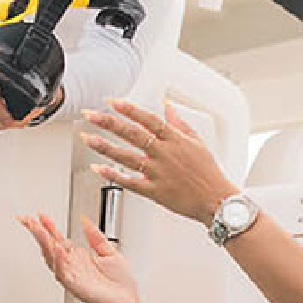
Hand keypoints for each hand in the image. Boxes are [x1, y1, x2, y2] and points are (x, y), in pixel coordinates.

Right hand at [18, 210, 142, 302]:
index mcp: (78, 257)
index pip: (58, 238)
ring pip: (52, 258)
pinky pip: (64, 273)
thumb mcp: (109, 252)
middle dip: (38, 233)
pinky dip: (59, 260)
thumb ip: (95, 236)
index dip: (49, 226)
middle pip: (50, 247)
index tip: (40, 215)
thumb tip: (84, 220)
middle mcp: (72, 266)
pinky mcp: (76, 286)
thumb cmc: (120, 284)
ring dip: (44, 244)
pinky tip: (57, 248)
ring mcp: (72, 276)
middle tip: (28, 220)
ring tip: (38, 229)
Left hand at [79, 99, 236, 223]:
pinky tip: (98, 168)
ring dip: (104, 146)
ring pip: (126, 157)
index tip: (112, 101)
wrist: (216, 201)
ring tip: (86, 138)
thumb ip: (180, 123)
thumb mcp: (198, 142)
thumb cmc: (208, 173)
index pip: (148, 119)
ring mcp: (158, 173)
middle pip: (132, 134)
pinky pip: (129, 182)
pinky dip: (113, 175)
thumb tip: (167, 106)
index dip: (129, 109)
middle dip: (108, 122)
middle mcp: (164, 154)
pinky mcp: (154, 191)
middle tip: (90, 114)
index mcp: (176, 140)